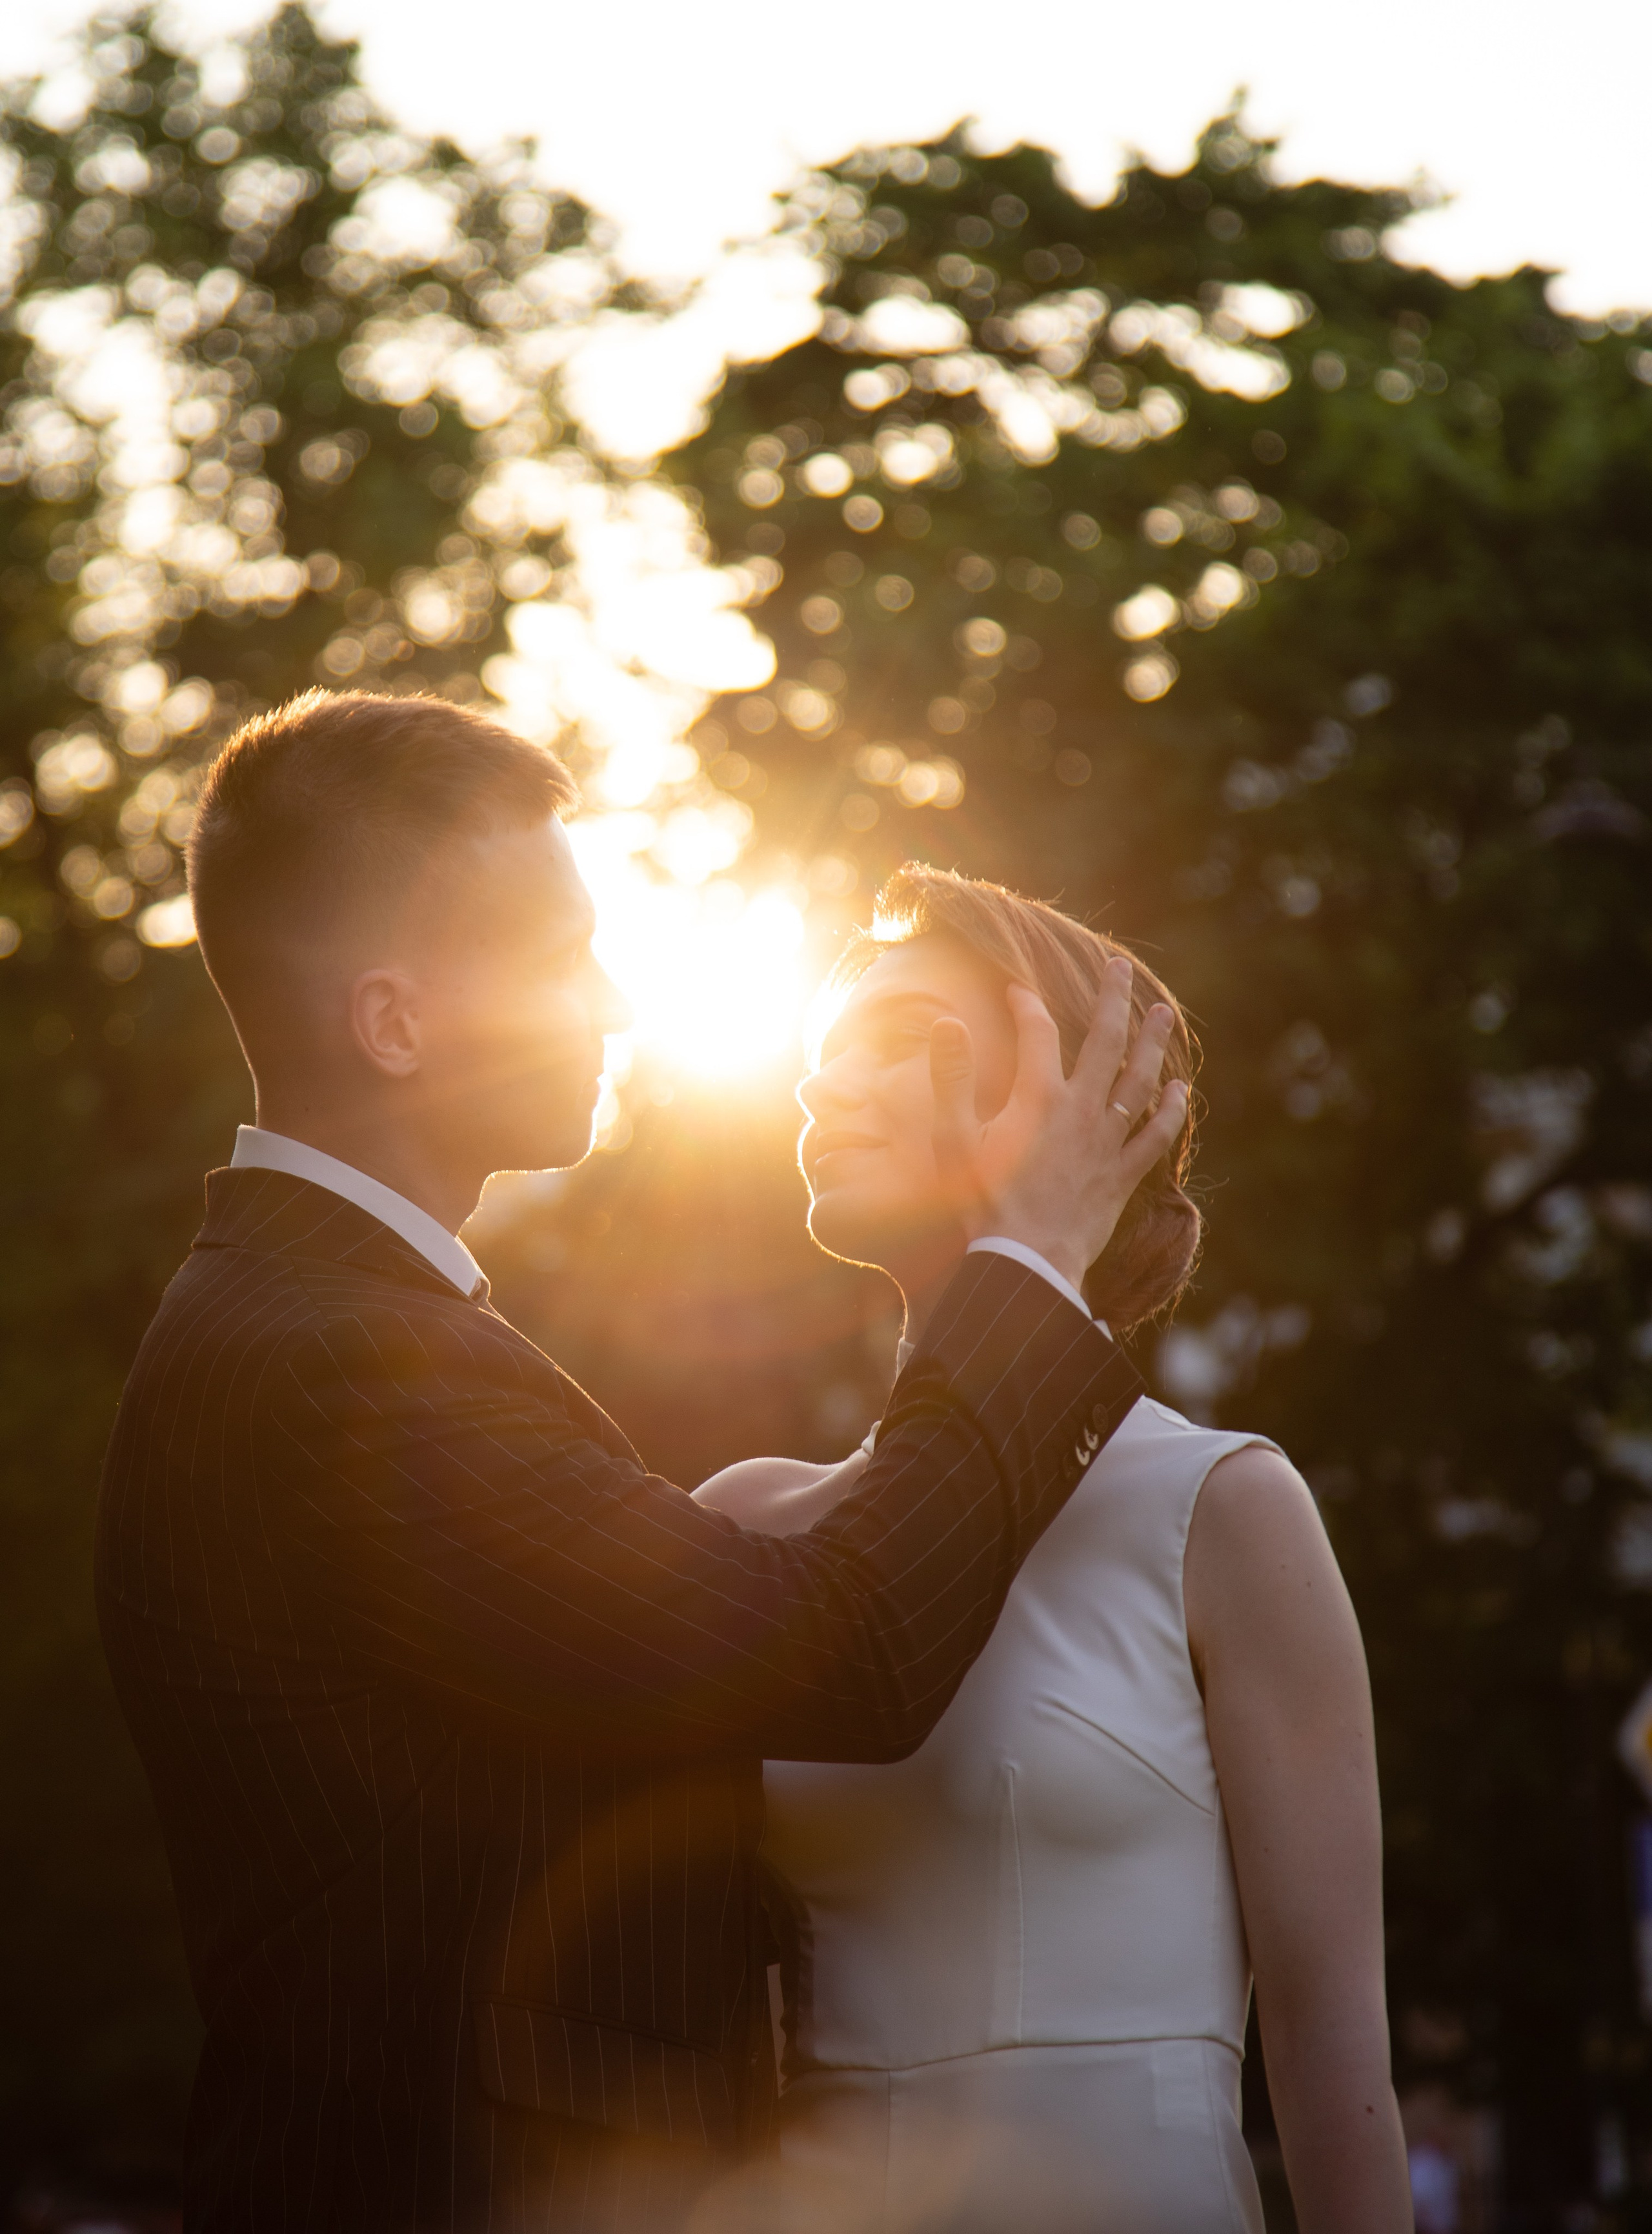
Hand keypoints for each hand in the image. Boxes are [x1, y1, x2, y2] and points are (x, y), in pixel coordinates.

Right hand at [929, 957, 1187, 1294]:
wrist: (1024, 1260)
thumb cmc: (980, 1202)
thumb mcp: (952, 1139)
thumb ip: (949, 1078)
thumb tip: (945, 1022)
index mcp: (1038, 1097)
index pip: (1037, 1032)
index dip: (1027, 1005)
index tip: (1017, 989)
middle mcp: (1081, 1111)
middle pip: (1105, 1041)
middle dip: (1114, 998)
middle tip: (1121, 966)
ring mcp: (1107, 1142)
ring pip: (1140, 1080)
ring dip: (1152, 1043)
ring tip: (1162, 1012)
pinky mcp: (1122, 1175)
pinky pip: (1155, 1137)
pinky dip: (1169, 1111)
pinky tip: (1178, 1090)